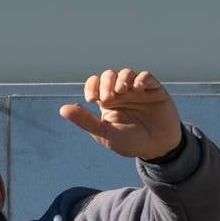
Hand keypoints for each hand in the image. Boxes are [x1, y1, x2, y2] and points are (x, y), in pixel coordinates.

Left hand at [58, 69, 182, 159]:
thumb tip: (62, 109)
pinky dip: (140, 79)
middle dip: (105, 83)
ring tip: (121, 91)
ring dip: (121, 79)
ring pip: (126, 73)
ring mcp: (137, 90)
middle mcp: (121, 93)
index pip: (94, 83)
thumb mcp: (105, 133)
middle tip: (107, 99)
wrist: (157, 148)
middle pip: (109, 75)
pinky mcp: (154, 90)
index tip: (91, 99)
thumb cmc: (129, 142)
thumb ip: (85, 121)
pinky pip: (146, 77)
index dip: (92, 86)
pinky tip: (137, 89)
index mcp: (106, 101)